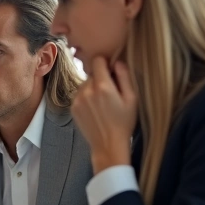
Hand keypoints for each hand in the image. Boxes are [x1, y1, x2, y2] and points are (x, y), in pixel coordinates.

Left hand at [72, 56, 137, 172]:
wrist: (108, 144)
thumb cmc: (124, 122)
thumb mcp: (132, 98)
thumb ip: (125, 77)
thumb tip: (118, 62)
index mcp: (103, 86)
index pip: (98, 60)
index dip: (106, 63)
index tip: (112, 72)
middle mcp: (86, 90)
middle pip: (92, 73)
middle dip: (101, 78)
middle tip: (111, 92)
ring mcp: (77, 99)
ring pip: (85, 84)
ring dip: (92, 88)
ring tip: (103, 103)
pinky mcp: (73, 107)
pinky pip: (79, 95)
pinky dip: (86, 97)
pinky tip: (96, 109)